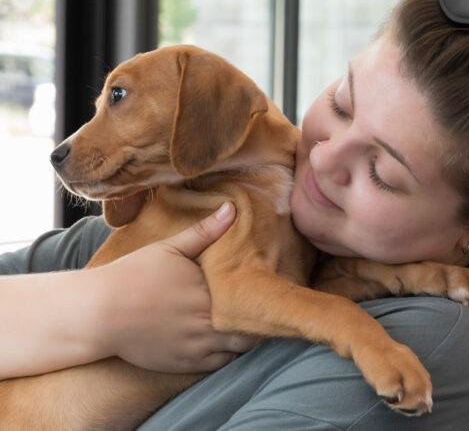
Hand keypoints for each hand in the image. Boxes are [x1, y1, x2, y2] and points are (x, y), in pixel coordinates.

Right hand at [95, 202, 263, 372]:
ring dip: (248, 335)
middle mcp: (208, 319)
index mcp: (208, 288)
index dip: (261, 291)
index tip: (266, 286)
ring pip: (241, 345)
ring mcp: (199, 344)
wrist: (100, 313)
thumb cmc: (134, 274)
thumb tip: (232, 208)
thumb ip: (205, 231)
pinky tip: (228, 340)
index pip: (251, 293)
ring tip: (248, 322)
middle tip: (263, 305)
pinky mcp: (188, 363)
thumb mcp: (170, 247)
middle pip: (251, 322)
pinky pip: (223, 362)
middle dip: (260, 315)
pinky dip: (230, 353)